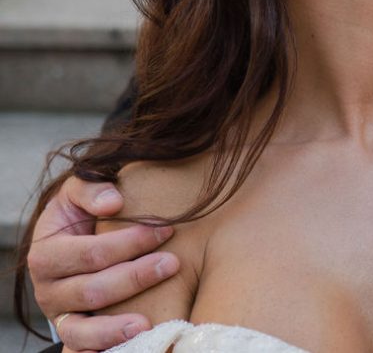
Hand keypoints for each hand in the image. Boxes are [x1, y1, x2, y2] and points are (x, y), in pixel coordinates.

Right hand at [27, 176, 179, 352]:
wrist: (69, 234)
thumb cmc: (80, 209)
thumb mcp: (78, 191)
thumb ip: (92, 188)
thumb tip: (114, 203)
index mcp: (47, 254)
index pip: (92, 253)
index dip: (130, 243)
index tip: (166, 230)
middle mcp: (48, 289)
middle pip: (93, 291)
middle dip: (135, 278)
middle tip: (173, 263)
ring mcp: (59, 314)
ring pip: (82, 329)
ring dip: (115, 328)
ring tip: (146, 324)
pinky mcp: (70, 331)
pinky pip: (78, 349)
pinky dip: (98, 350)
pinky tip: (127, 346)